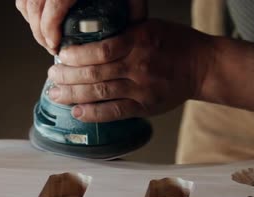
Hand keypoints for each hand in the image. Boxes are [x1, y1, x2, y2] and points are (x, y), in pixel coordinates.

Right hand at [16, 0, 147, 53]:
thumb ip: (136, 5)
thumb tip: (133, 28)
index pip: (53, 6)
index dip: (50, 29)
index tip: (55, 45)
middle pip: (34, 5)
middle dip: (39, 31)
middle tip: (52, 47)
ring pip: (26, 0)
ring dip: (32, 21)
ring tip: (47, 36)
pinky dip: (29, 8)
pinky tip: (41, 19)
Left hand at [46, 19, 213, 121]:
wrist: (202, 66)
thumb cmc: (175, 43)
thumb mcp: (149, 26)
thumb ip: (123, 32)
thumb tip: (90, 37)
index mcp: (138, 41)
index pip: (99, 50)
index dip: (75, 55)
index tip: (61, 56)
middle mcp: (139, 65)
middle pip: (94, 73)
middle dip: (67, 77)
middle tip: (51, 77)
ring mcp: (142, 89)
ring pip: (101, 93)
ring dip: (73, 95)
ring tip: (55, 94)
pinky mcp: (145, 106)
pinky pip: (115, 112)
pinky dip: (94, 113)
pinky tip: (77, 112)